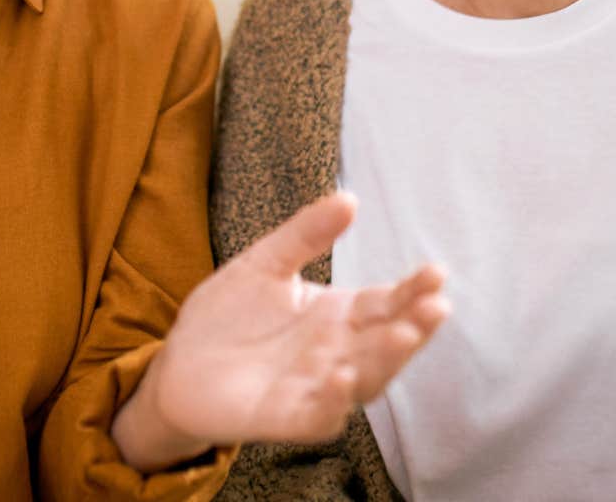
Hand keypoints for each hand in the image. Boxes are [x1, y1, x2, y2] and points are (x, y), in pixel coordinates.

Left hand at [113, 193, 449, 469]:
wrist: (178, 362)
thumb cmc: (228, 314)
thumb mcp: (265, 263)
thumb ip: (305, 235)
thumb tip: (349, 197)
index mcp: (337, 315)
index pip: (385, 302)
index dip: (413, 290)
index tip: (437, 272)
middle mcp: (337, 353)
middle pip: (386, 343)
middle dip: (413, 326)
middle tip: (435, 306)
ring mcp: (315, 388)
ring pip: (365, 381)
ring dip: (385, 361)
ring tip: (401, 335)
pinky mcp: (285, 418)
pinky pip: (319, 415)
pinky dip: (334, 400)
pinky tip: (341, 376)